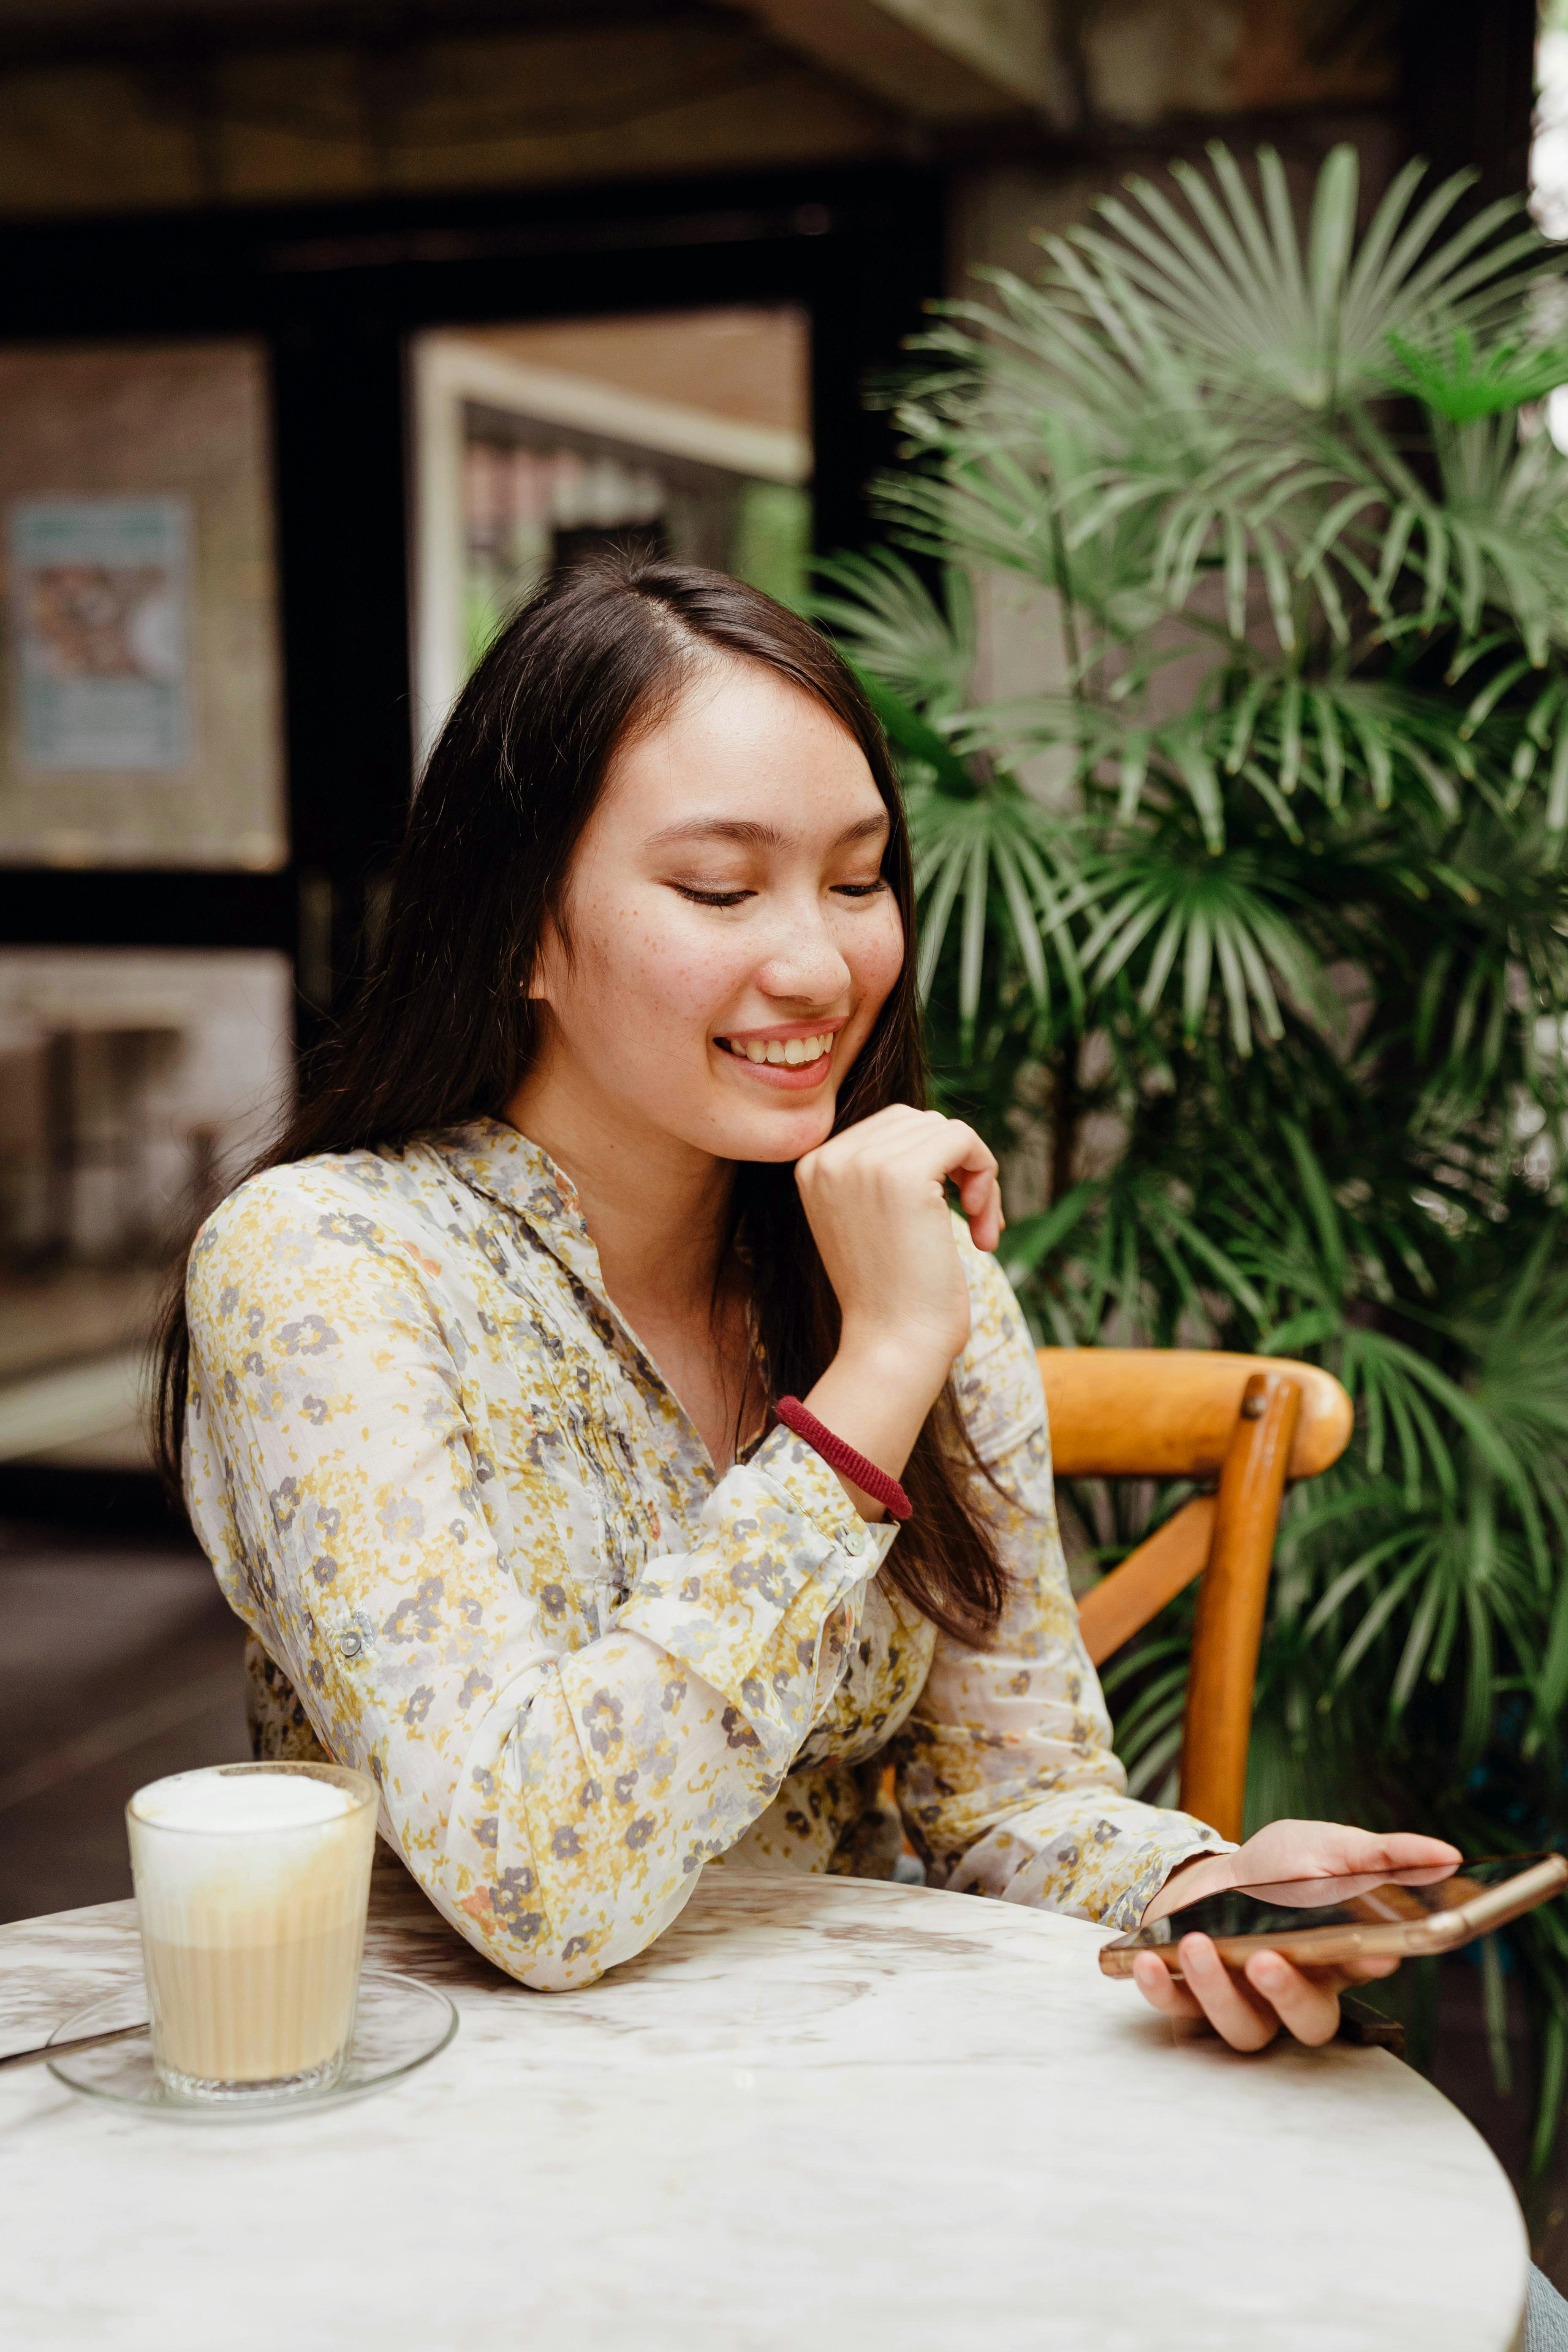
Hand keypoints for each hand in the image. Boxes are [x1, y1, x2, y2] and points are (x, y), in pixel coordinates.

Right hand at [792, 1106, 1001, 1517]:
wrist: (892, 1348)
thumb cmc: (893, 1298)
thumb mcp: (872, 1221)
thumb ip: (884, 1173)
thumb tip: (936, 1130)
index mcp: (813, 1167)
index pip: (890, 1126)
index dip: (933, 1163)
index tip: (950, 1216)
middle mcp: (829, 1157)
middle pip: (918, 1121)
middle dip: (956, 1164)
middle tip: (975, 1222)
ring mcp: (862, 1163)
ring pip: (945, 1128)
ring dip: (978, 1175)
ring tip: (981, 1229)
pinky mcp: (903, 1175)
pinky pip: (964, 1139)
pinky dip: (987, 1175)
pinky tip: (985, 1228)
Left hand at [1131, 1819, 1460, 2051]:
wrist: (1203, 1879)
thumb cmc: (1275, 1871)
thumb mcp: (1326, 1848)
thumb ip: (1383, 1855)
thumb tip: (1448, 1853)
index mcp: (1335, 1959)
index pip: (1360, 1970)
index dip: (1367, 1961)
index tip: (1372, 1944)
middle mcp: (1293, 1992)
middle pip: (1307, 2020)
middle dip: (1288, 1995)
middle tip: (1266, 1959)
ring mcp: (1241, 2002)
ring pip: (1243, 2027)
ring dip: (1217, 1990)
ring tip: (1196, 1946)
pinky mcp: (1189, 2002)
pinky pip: (1178, 2013)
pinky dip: (1160, 1990)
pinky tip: (1147, 1962)